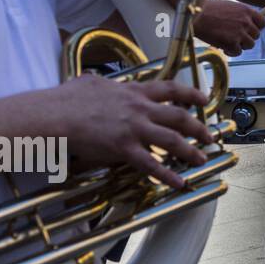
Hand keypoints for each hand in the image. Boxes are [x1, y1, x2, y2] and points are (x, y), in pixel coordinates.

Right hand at [52, 74, 212, 189]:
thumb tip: (99, 80)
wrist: (55, 114)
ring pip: (172, 140)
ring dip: (190, 151)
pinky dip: (166, 175)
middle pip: (179, 117)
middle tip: (209, 135)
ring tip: (202, 159)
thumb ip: (104, 83)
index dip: (190, 94)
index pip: (170, 89)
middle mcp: (140, 109)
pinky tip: (178, 183)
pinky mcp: (124, 148)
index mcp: (134, 92)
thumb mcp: (91, 82)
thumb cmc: (67, 98)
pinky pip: (150, 164)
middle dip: (198, 127)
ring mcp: (134, 129)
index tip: (204, 98)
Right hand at [194, 0, 264, 55]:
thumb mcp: (228, 6)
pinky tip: (224, 47)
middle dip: (247, 37)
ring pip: (249, 45)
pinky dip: (231, 52)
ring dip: (240, 45)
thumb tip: (245, 22)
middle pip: (256, 35)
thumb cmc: (206, 10)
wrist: (194, 16)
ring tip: (229, 42)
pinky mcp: (232, 42)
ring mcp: (239, 32)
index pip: (263, 22)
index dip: (257, 28)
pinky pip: (238, 52)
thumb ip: (239, 14)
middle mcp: (245, 21)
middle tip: (236, 37)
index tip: (250, 30)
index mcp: (246, 10)